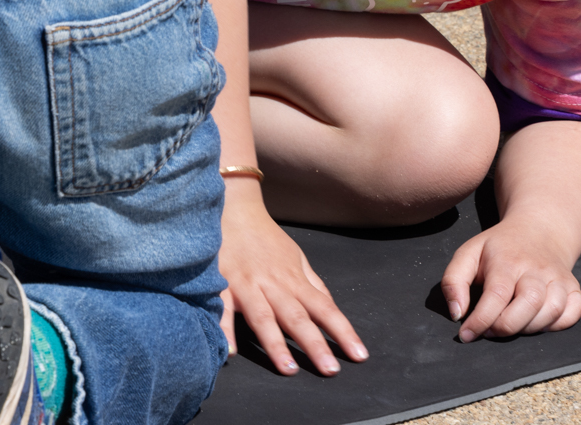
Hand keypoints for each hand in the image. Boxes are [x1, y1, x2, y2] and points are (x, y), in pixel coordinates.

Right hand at [219, 183, 367, 375]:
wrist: (234, 209)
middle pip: (297, 317)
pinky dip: (225, 328)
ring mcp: (247, 284)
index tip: (358, 354)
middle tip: (330, 370)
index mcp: (294, 279)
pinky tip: (230, 351)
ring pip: (264, 317)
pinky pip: (223, 308)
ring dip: (276, 343)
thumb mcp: (296, 256)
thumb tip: (330, 306)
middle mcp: (274, 284)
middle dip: (314, 344)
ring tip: (288, 368)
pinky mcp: (221, 283)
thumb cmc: (266, 238)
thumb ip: (312, 284)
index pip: (324, 308)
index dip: (342, 331)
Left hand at [441, 219, 580, 340]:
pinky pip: (573, 313)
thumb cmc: (499, 248)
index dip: (480, 321)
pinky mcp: (574, 288)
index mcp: (507, 260)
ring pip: (552, 311)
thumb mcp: (469, 254)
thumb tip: (457, 314)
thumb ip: (454, 281)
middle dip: (506, 327)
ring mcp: (559, 278)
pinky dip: (558, 324)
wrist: (539, 229)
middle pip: (528, 304)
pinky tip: (538, 321)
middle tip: (490, 330)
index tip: (466, 335)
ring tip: (511, 324)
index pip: (496, 295)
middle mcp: (536, 268)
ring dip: (529, 328)